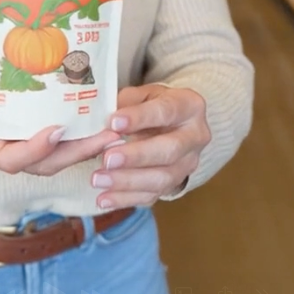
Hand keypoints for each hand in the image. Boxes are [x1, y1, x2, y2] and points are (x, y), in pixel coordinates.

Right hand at [0, 75, 122, 176]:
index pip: (12, 159)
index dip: (37, 148)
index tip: (60, 129)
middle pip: (41, 164)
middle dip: (76, 152)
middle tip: (108, 135)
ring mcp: (5, 148)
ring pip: (49, 157)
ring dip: (80, 146)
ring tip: (111, 130)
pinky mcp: (13, 138)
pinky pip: (46, 144)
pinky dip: (70, 136)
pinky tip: (90, 120)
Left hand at [91, 84, 210, 209]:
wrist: (172, 125)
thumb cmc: (152, 105)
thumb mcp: (141, 94)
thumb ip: (123, 104)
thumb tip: (102, 123)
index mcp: (189, 106)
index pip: (166, 111)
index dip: (140, 118)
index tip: (113, 122)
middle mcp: (195, 137)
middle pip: (170, 150)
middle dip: (136, 156)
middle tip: (107, 158)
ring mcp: (188, 164)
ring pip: (162, 178)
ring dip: (127, 181)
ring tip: (99, 179)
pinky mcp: (175, 185)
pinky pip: (152, 195)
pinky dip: (126, 199)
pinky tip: (104, 198)